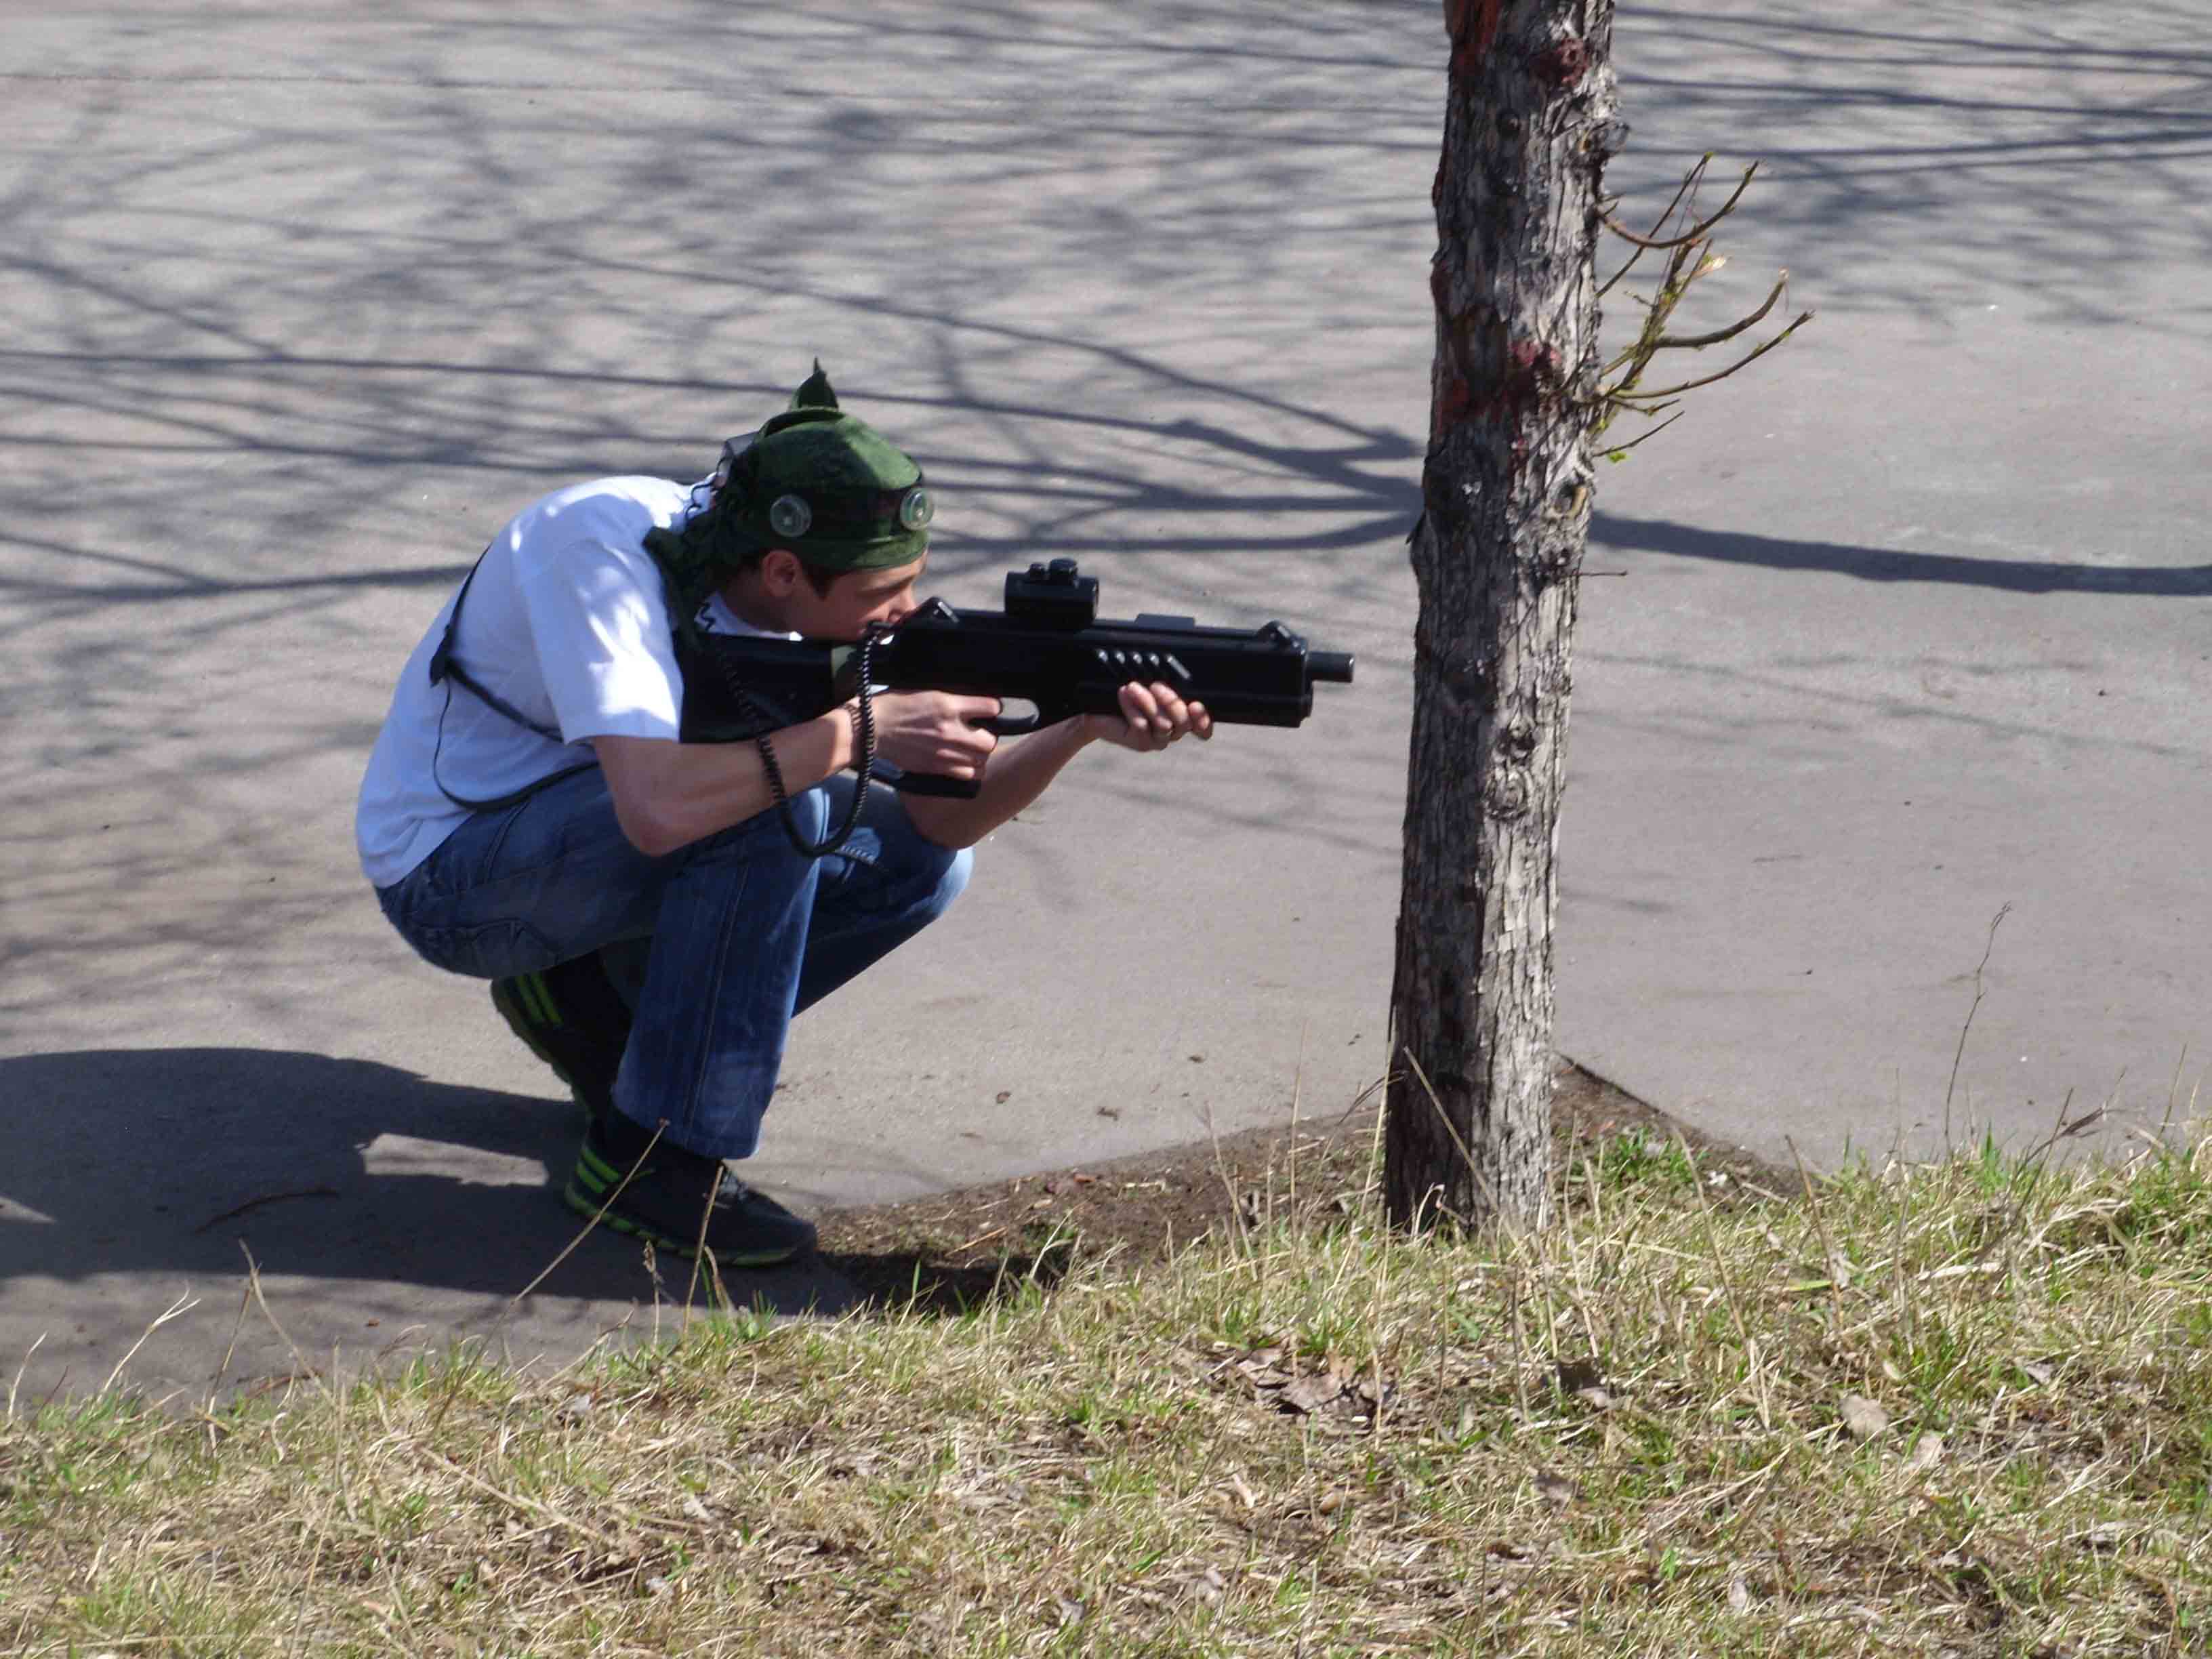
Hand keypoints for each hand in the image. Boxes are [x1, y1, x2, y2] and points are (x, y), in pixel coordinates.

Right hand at [868, 690, 1002, 781]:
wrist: (871, 728)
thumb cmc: (894, 706)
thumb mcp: (925, 691)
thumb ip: (949, 699)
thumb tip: (968, 703)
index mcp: (948, 705)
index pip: (990, 708)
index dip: (992, 708)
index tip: (988, 710)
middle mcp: (951, 730)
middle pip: (990, 741)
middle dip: (987, 737)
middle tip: (978, 734)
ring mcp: (945, 751)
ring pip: (981, 760)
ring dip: (979, 755)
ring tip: (971, 751)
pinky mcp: (936, 767)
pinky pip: (966, 774)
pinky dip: (968, 770)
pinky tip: (961, 763)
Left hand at [1081, 681, 1213, 752]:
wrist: (1099, 709)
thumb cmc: (1129, 694)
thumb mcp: (1150, 687)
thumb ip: (1168, 687)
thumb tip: (1182, 682)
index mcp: (1181, 716)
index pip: (1202, 726)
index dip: (1203, 720)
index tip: (1196, 705)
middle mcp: (1174, 731)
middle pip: (1184, 723)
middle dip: (1171, 702)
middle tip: (1156, 686)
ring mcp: (1158, 740)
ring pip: (1163, 725)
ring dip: (1147, 702)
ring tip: (1132, 687)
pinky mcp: (1141, 743)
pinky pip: (1142, 726)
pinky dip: (1132, 707)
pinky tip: (1123, 695)